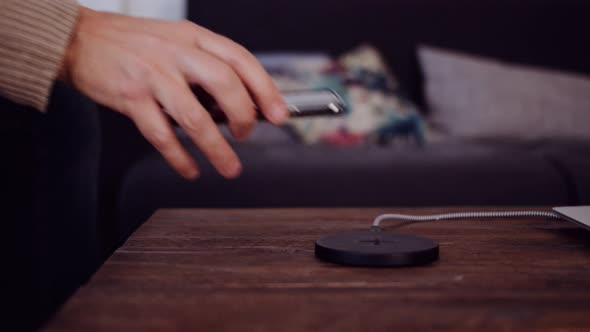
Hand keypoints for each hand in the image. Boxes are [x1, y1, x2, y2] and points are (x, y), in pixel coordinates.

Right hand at [60, 8, 288, 178]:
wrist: (80, 38)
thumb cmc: (133, 43)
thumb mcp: (177, 40)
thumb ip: (207, 65)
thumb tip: (241, 102)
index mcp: (194, 37)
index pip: (241, 60)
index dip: (265, 89)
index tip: (279, 114)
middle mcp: (176, 53)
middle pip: (224, 84)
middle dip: (244, 116)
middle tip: (247, 136)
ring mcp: (152, 75)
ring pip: (194, 117)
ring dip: (217, 148)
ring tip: (229, 167)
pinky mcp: (130, 97)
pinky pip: (161, 134)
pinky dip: (180, 157)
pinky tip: (190, 168)